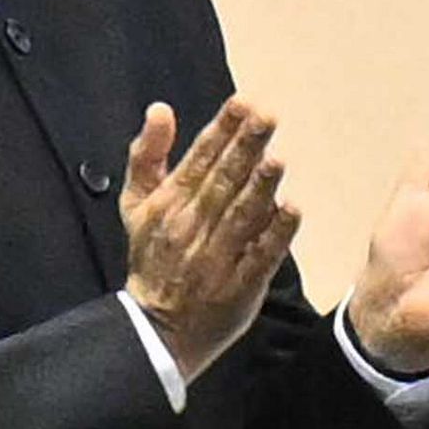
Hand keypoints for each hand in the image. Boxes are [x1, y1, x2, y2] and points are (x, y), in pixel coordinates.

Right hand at [121, 97, 294, 384]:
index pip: (200, 158)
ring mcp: (217, 255)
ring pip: (242, 215)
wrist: (155, 325)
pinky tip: (293, 211)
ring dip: (261, 187)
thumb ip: (147, 154)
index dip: (223, 129)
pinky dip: (276, 234)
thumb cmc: (151, 256)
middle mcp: (192, 224)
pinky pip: (260, 255)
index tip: (244, 103)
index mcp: (170, 202)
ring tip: (277, 159)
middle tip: (268, 117)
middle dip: (246, 147)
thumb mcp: (135, 203)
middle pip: (223, 181)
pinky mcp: (240, 284)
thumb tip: (160, 109)